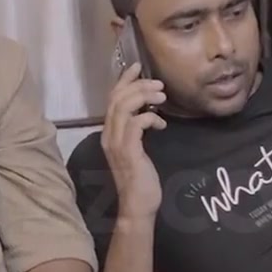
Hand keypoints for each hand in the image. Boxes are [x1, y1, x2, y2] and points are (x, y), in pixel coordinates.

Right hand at [102, 62, 165, 218]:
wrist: (138, 205)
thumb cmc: (141, 179)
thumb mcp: (137, 149)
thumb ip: (136, 130)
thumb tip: (148, 111)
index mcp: (109, 133)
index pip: (112, 99)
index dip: (124, 80)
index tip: (138, 66)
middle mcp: (108, 136)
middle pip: (117, 99)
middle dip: (138, 85)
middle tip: (158, 84)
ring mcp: (116, 144)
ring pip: (124, 108)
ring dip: (144, 97)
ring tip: (162, 97)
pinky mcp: (128, 152)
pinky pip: (136, 124)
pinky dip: (149, 118)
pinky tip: (161, 124)